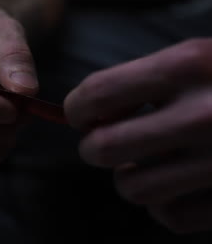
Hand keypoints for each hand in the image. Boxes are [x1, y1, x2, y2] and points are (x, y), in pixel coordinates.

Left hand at [65, 38, 211, 233]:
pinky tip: (181, 185)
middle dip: (95, 148)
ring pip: (131, 189)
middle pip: (103, 149)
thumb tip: (89, 115)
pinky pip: (169, 216)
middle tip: (108, 142)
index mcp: (189, 65)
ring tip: (150, 163)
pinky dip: (164, 204)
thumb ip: (144, 83)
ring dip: (130, 177)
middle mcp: (203, 114)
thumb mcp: (199, 60)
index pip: (97, 94)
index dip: (77, 109)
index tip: (81, 116)